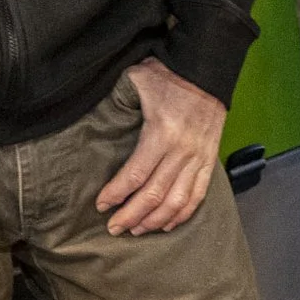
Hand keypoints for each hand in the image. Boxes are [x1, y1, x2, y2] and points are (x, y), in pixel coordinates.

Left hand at [95, 59, 227, 236]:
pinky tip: (166, 224)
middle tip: (114, 228)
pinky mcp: (208, 160)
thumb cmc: (168, 73)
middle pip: (155, 194)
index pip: (136, 174)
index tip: (101, 204)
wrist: (206, 69)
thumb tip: (90, 104)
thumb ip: (117, 95)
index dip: (117, 193)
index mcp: (162, 132)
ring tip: (136, 230)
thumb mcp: (138, 78)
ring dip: (154, 220)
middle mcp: (182, 150)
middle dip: (131, 215)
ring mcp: (198, 158)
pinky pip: (197, 195)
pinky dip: (181, 214)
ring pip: (176, 201)